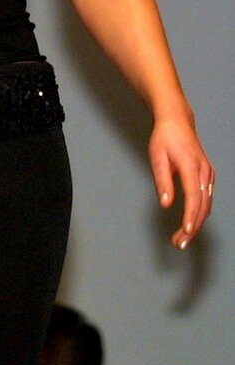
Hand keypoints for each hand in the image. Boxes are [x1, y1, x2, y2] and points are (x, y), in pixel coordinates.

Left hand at [148, 107, 214, 249]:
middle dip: (193, 228)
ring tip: (181, 238)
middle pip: (202, 206)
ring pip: (206, 205)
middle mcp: (204, 172)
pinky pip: (206, 199)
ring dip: (196, 223)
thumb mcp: (157, 157)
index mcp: (191, 166)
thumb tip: (166, 204)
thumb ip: (163, 181)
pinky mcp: (207, 176)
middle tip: (179, 244)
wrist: (177, 121)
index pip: (194, 197)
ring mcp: (208, 174)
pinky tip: (190, 223)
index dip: (191, 217)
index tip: (186, 232)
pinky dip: (199, 213)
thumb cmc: (165, 137)